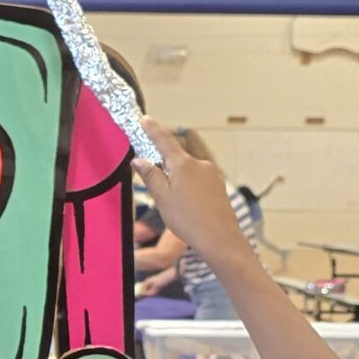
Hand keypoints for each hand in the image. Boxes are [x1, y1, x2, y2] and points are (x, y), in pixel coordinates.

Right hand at [133, 117, 248, 270]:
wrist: (219, 238)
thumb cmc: (190, 221)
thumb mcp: (162, 198)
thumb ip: (150, 176)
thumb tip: (139, 160)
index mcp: (183, 164)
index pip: (163, 140)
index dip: (152, 129)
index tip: (144, 119)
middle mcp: (200, 164)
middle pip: (175, 160)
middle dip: (165, 171)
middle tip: (160, 193)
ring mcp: (212, 175)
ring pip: (187, 173)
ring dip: (178, 184)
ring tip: (177, 208)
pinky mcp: (218, 186)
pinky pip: (198, 183)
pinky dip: (190, 191)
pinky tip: (189, 209)